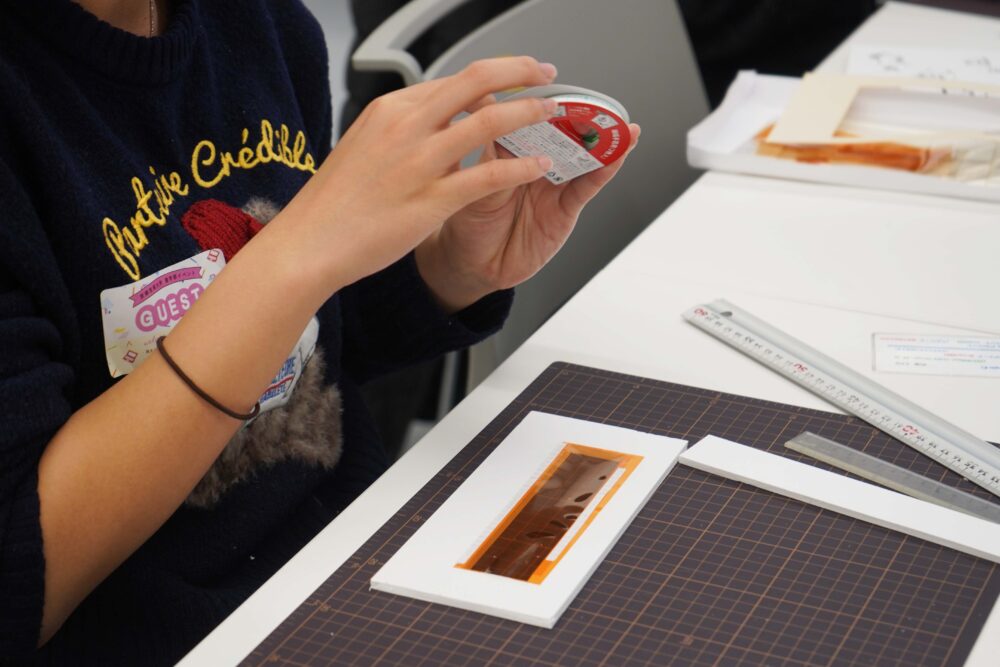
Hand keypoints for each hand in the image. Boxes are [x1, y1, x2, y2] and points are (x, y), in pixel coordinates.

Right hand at [266, 57, 563, 298]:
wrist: (309, 243)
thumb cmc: (334, 204)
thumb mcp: (365, 147)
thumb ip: (401, 132)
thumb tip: (433, 124)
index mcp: (390, 109)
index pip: (453, 80)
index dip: (493, 74)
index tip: (515, 75)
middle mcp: (406, 126)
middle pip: (477, 81)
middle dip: (521, 73)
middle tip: (548, 74)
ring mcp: (420, 162)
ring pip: (490, 122)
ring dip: (529, 114)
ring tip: (553, 115)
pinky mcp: (431, 199)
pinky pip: (489, 175)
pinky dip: (521, 167)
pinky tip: (539, 167)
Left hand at [415, 104, 640, 312]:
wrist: (472, 266)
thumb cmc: (465, 225)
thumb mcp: (470, 186)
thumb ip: (492, 160)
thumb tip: (498, 124)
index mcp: (506, 151)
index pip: (526, 117)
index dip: (538, 100)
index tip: (547, 81)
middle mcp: (532, 163)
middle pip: (561, 132)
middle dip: (578, 115)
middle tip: (592, 103)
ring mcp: (552, 184)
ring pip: (581, 155)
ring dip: (602, 139)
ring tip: (617, 123)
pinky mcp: (566, 207)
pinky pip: (589, 185)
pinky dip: (606, 168)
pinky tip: (620, 153)